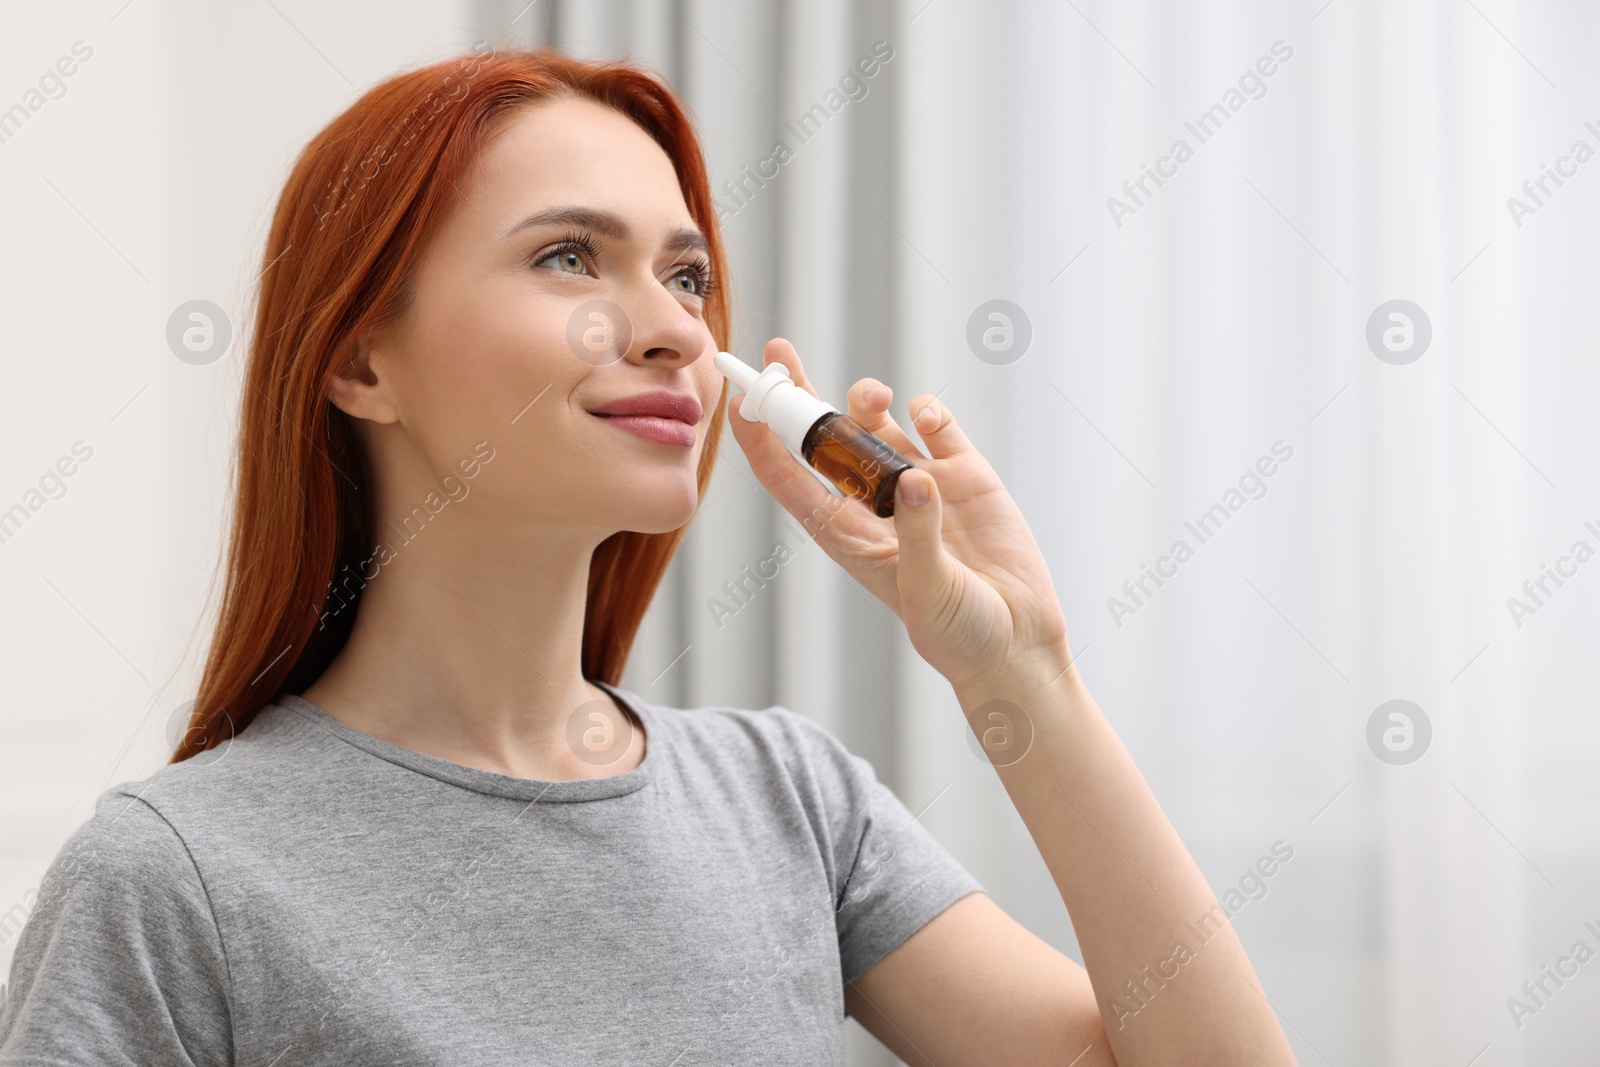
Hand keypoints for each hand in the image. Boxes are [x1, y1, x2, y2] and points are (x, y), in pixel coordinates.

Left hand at [722, 338, 1072, 690]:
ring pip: (877, 425)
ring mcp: (920, 486)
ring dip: (866, 401)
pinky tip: (925, 415)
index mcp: (847, 534)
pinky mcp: (965, 477)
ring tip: (872, 395)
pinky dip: (928, 411)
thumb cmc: (959, 633)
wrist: (1017, 644)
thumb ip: (919, 534)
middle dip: (800, 395)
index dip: (761, 439)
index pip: (789, 478)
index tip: (741, 400)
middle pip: (824, 439)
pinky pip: (937, 429)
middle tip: (779, 352)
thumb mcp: (929, 590)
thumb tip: (914, 478)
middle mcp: (876, 504)